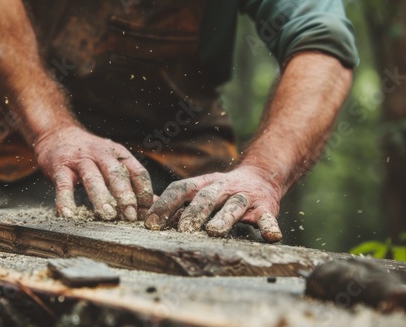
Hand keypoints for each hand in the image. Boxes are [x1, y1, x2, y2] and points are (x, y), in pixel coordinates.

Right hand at [35, 125, 152, 219]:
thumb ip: (132, 183)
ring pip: (92, 178)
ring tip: (107, 215)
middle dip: (125, 195)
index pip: (137, 171)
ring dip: (101, 197)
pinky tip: (69, 215)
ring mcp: (80, 159)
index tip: (148, 211)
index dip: (145, 191)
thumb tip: (155, 205)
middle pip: (116, 173)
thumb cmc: (90, 155)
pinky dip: (66, 201)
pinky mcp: (60, 167)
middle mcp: (101, 154)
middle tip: (131, 216)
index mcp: (119, 154)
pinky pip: (63, 185)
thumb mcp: (113, 163)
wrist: (57, 134)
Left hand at [144, 166, 283, 242]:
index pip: (180, 189)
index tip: (151, 223)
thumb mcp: (199, 190)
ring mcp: (244, 197)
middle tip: (183, 229)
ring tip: (214, 231)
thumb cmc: (221, 191)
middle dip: (194, 212)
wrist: (261, 176)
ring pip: (233, 205)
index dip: (166, 205)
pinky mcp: (265, 207)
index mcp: (202, 184)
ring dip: (224, 218)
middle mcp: (222, 188)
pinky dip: (270, 227)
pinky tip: (271, 237)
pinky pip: (267, 217)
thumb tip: (143, 210)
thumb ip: (176, 202)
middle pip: (206, 197)